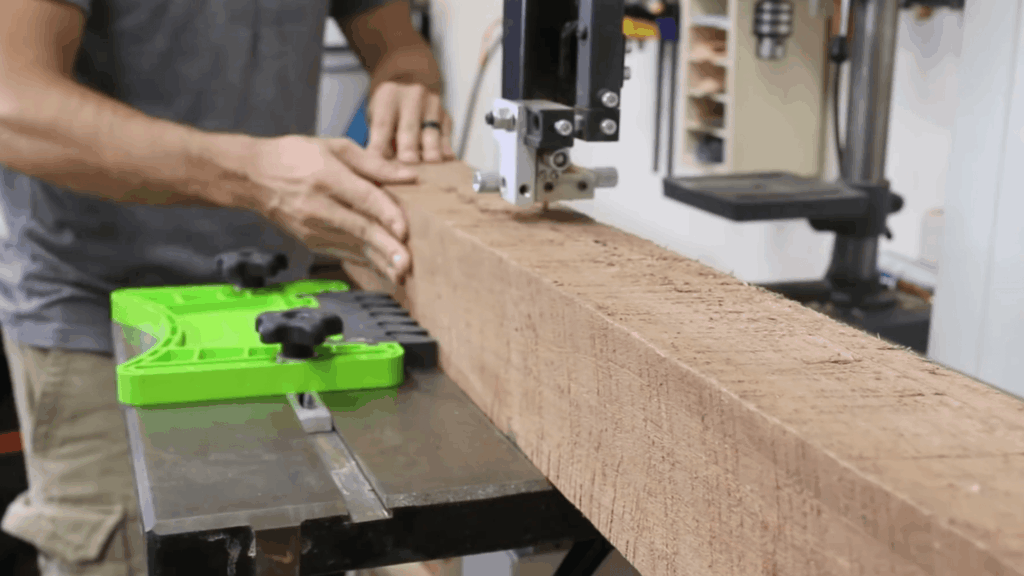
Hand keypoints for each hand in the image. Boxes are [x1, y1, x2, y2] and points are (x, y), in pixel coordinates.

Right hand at [240, 135, 416, 282]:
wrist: (254, 177)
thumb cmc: (296, 156)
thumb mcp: (335, 147)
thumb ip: (374, 163)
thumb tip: (409, 175)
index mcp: (326, 176)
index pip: (363, 198)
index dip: (385, 214)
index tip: (404, 229)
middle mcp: (319, 206)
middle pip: (360, 229)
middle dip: (385, 248)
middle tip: (406, 264)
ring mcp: (313, 227)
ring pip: (353, 246)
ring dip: (379, 262)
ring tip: (401, 274)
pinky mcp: (310, 241)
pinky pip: (343, 252)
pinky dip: (364, 262)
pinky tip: (383, 269)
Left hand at [367, 81, 454, 163]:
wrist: (410, 84)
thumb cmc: (388, 109)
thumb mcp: (377, 115)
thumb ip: (379, 138)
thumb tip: (381, 167)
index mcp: (388, 96)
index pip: (382, 125)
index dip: (380, 146)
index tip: (379, 167)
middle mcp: (412, 96)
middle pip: (409, 128)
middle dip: (408, 150)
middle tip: (407, 167)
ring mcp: (432, 104)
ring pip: (431, 134)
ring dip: (429, 153)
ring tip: (428, 167)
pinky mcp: (446, 115)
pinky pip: (446, 137)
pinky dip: (444, 151)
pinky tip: (445, 161)